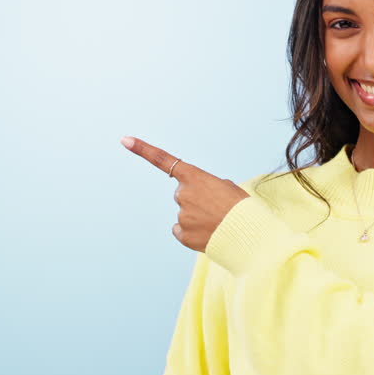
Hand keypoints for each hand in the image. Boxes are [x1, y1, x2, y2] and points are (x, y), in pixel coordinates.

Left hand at [121, 136, 249, 252]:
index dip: (142, 149)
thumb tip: (201, 200)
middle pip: (182, 194)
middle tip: (216, 207)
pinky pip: (182, 231)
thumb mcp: (227, 188)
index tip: (125, 140)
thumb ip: (208, 187)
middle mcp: (182, 194)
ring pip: (185, 213)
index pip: (162, 159)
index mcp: (194, 177)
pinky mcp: (183, 234)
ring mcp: (181, 214)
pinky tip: (208, 234)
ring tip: (217, 221)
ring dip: (198, 217)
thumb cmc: (242, 207)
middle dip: (196, 199)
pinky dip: (193, 233)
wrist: (249, 233)